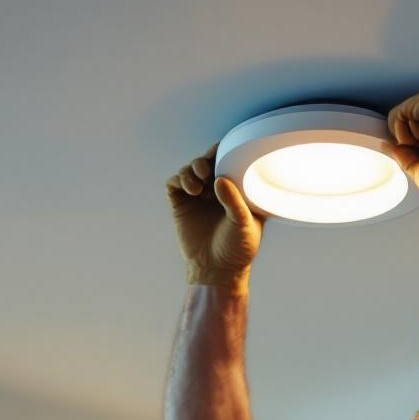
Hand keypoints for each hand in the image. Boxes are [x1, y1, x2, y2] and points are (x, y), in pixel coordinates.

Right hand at [166, 142, 264, 291]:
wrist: (217, 270)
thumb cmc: (238, 249)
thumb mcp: (244, 224)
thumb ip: (234, 200)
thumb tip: (220, 179)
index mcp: (234, 190)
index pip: (227, 162)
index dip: (223, 152)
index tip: (220, 149)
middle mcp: (215, 190)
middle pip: (205, 161)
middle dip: (204, 160)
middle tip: (206, 170)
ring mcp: (196, 197)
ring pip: (189, 170)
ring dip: (191, 170)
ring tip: (198, 185)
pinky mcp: (180, 205)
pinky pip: (174, 183)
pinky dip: (179, 180)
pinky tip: (190, 190)